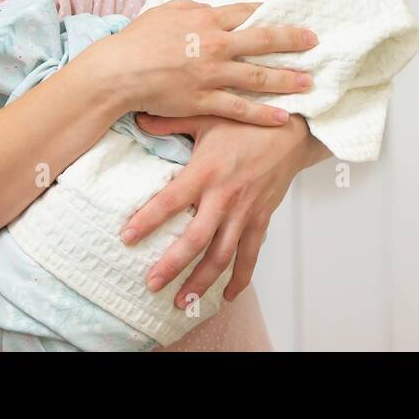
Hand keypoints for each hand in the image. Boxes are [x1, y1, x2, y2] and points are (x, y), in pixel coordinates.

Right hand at [88, 0, 316, 126]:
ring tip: (309, 82)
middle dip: (293, 40)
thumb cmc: (137, 39)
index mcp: (207, 19)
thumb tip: (207, 5)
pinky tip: (283, 117)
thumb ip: (192, 7)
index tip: (293, 10)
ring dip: (288, 80)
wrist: (117, 71)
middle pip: (264, 40)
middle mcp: (216, 44)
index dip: (273, 11)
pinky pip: (240, 108)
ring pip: (259, 76)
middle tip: (315, 42)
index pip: (248, 12)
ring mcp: (212, 74)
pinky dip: (263, 114)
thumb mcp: (166, 11)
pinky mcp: (204, 100)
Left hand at [120, 111, 322, 305]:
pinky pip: (250, 255)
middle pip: (196, 239)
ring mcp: (245, 211)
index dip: (148, 220)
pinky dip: (240, 278)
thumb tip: (139, 118)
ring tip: (181, 302)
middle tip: (151, 284)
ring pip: (222, 255)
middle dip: (172, 265)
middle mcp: (225, 196)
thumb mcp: (207, 116)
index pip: (171, 200)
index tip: (126, 237)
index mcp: (207, 171)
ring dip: (201, 281)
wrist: (292, 132)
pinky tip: (227, 296)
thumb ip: (171, 122)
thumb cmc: (246, 124)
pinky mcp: (261, 219)